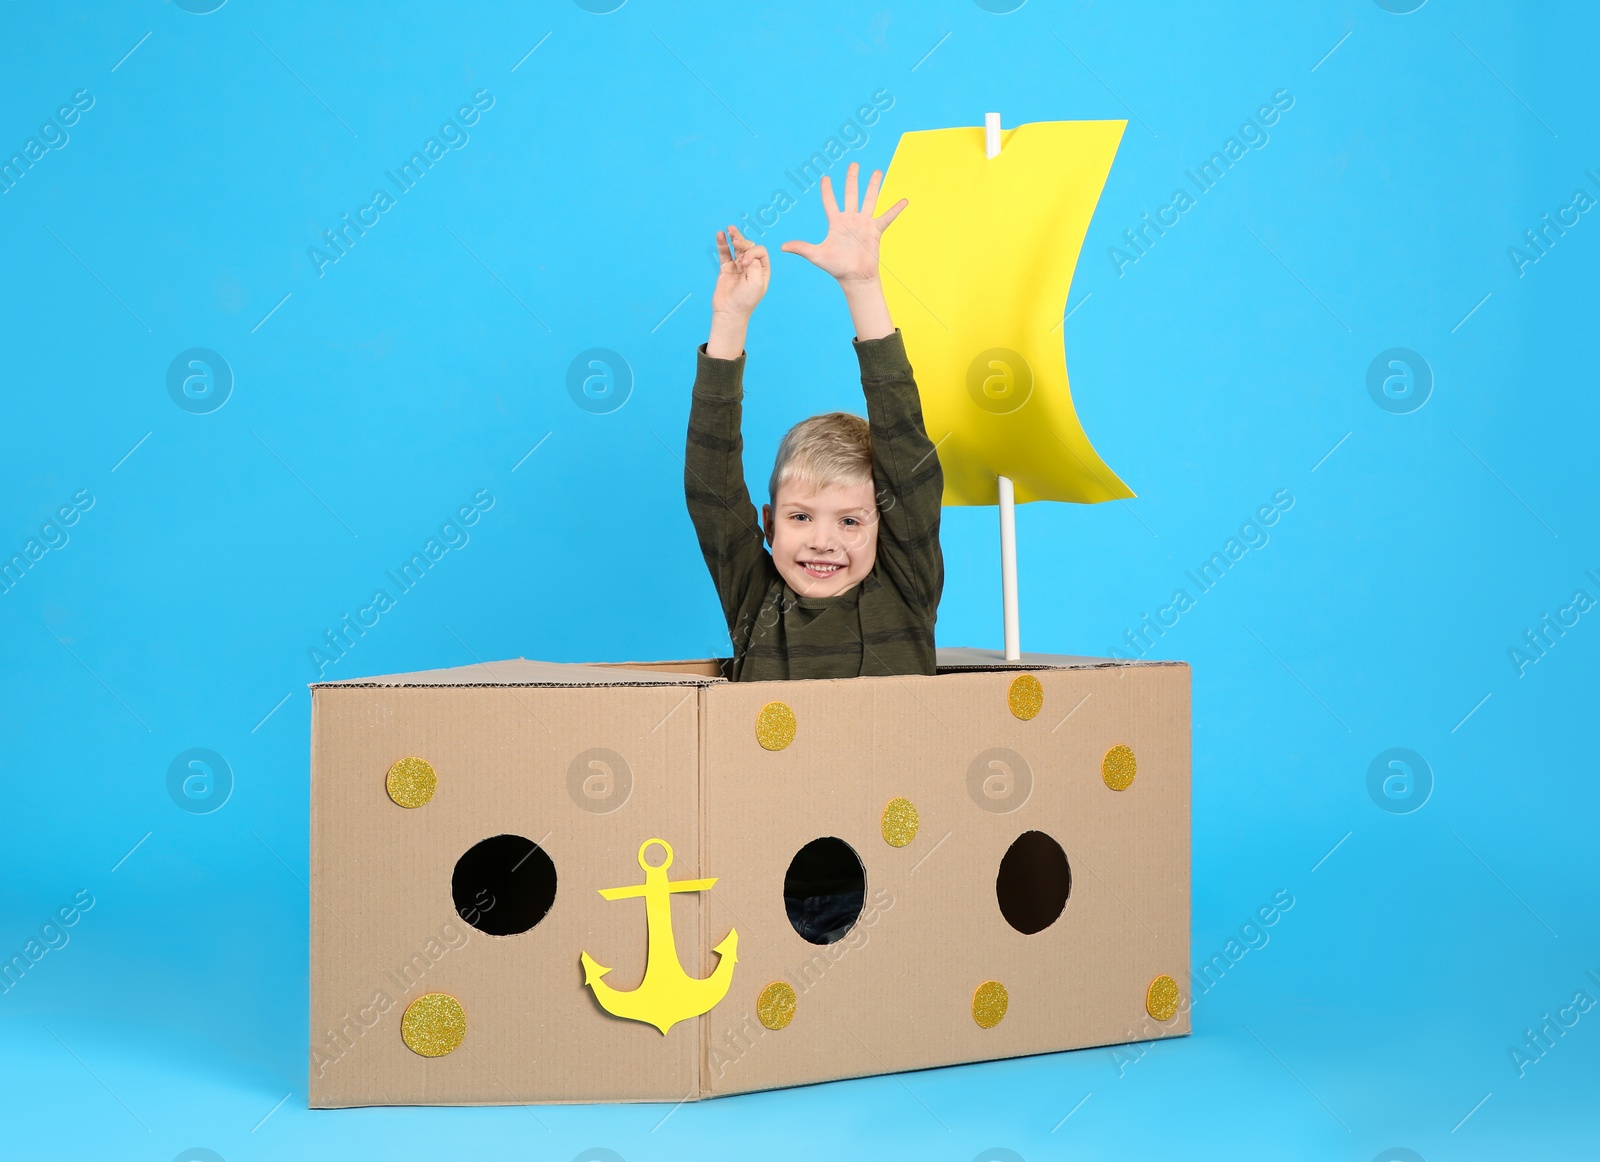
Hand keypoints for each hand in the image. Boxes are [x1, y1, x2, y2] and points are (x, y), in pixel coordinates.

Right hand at [711, 225, 769, 319]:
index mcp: (762, 270)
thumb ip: (755, 264)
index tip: (744, 263)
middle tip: (736, 242)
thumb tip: (747, 253)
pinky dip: (722, 244)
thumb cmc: (746, 300)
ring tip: (730, 228)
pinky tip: (720, 234)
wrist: (730, 311)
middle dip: (743, 242)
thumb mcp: (756, 282)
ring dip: (734, 237)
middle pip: (749, 247)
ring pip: (737, 248)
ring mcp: (738, 267)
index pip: (760, 251)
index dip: (752, 252)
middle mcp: (751, 267)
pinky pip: (724, 253)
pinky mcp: (726, 269)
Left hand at [781, 162, 906, 282]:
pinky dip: (896, 209)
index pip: (830, 202)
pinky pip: (887, 217)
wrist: (854, 278)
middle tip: (854, 164)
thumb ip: (801, 247)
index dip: (827, 190)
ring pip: (869, 199)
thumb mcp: (816, 255)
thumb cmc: (836, 267)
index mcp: (836, 222)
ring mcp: (864, 223)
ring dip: (873, 185)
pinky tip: (904, 200)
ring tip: (877, 171)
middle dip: (852, 178)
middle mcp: (850, 219)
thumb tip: (782, 247)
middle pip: (851, 193)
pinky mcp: (875, 231)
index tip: (825, 178)